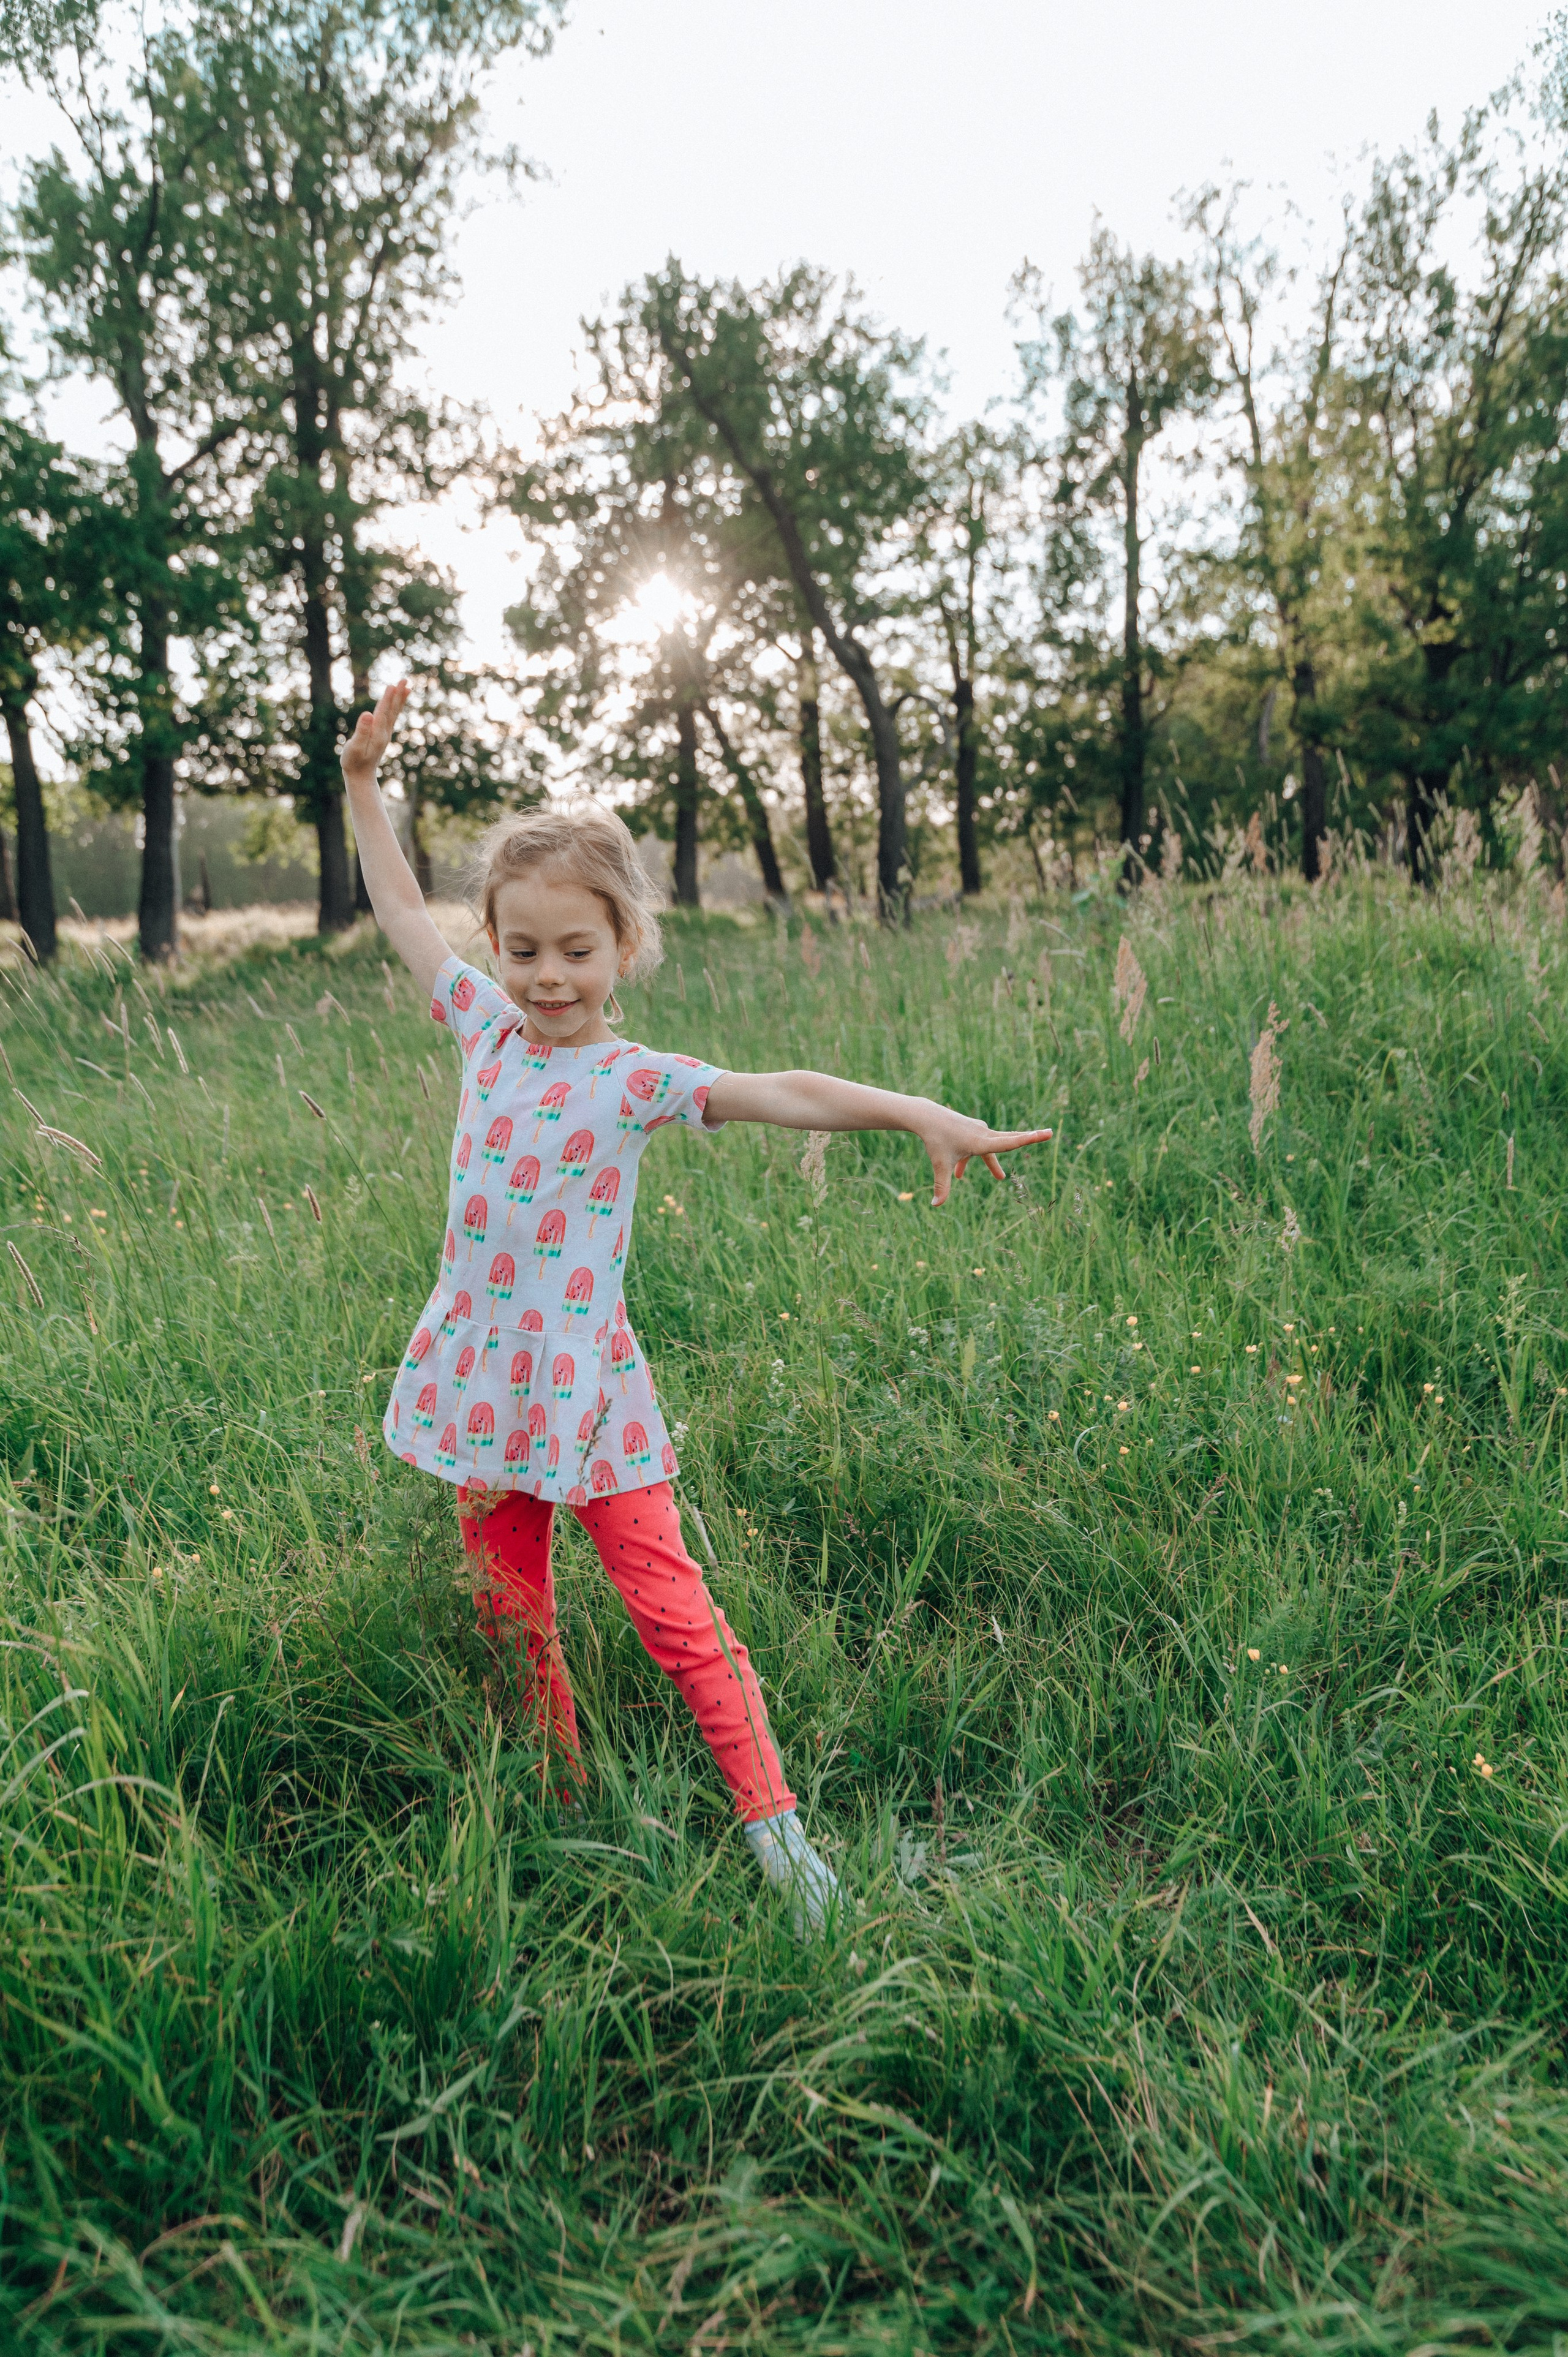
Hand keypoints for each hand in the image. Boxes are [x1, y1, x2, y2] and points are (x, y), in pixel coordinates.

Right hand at [341, 678, 408, 789]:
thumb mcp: (355, 747)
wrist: (360, 776)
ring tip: (407, 687)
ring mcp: (384, 733)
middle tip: (405, 680)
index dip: (387, 699)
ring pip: (394, 713)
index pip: (383, 713)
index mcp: (377, 734)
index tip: (393, 686)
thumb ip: (361, 731)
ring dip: (399, 699)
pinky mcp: (382, 735)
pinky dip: (395, 707)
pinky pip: (391, 717)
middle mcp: (384, 732)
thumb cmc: (353, 762)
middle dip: (398, 695)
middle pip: (392, 710)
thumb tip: (368, 714)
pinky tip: (397, 702)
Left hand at [914, 1105, 1051, 1204]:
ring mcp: (978, 1129)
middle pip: (1009, 1138)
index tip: (1047, 1133)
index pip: (1009, 1142)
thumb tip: (936, 1205)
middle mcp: (983, 1133)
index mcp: (981, 1142)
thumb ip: (942, 1186)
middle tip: (1048, 1133)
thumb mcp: (940, 1165)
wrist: (926, 1117)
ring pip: (990, 1148)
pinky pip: (977, 1147)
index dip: (1029, 1139)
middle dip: (1027, 1139)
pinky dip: (971, 1159)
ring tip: (996, 1177)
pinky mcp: (971, 1129)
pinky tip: (959, 1174)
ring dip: (989, 1163)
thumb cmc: (935, 1140)